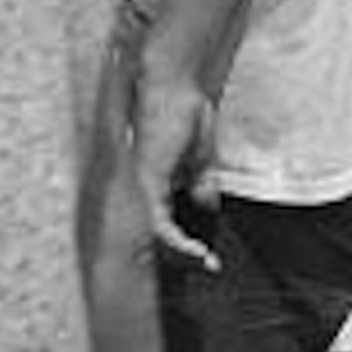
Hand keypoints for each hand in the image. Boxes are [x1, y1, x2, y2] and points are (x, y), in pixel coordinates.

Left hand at [126, 56, 220, 271]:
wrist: (174, 87)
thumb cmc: (186, 113)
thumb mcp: (202, 156)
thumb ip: (200, 182)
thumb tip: (206, 204)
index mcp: (157, 181)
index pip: (165, 222)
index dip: (184, 242)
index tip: (209, 257)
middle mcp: (144, 187)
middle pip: (158, 231)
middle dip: (182, 253)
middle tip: (208, 264)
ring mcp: (142, 186)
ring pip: (156, 233)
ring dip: (181, 251)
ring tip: (204, 261)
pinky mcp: (147, 182)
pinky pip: (158, 222)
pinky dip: (175, 239)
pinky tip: (194, 249)